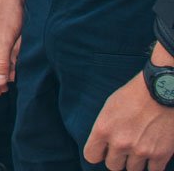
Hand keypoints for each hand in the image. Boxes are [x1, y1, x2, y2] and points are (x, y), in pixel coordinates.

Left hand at [85, 45, 173, 170]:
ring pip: (133, 170)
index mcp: (103, 129)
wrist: (162, 90)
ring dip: (135, 161)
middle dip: (118, 158)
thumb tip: (103, 145)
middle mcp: (120, 143)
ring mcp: (140, 151)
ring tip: (140, 147)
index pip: (91, 156)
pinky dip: (153, 164)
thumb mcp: (109, 108)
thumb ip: (104, 129)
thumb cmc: (134, 95)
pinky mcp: (160, 155)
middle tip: (125, 147)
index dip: (98, 154)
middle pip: (113, 166)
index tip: (104, 150)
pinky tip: (153, 152)